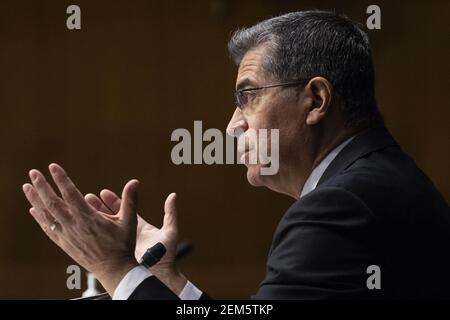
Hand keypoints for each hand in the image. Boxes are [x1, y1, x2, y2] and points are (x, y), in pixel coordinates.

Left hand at [22, 163, 138, 294]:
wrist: (113, 269)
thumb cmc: (122, 245)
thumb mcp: (129, 221)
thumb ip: (130, 200)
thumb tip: (135, 181)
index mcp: (88, 218)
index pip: (71, 194)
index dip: (61, 179)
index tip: (53, 166)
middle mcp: (74, 226)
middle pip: (53, 203)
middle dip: (42, 186)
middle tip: (33, 172)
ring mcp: (67, 235)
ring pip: (47, 215)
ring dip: (35, 200)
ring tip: (27, 187)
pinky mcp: (64, 243)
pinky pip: (48, 229)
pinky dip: (39, 218)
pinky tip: (33, 210)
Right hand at [84, 190, 186, 293]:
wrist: (159, 276)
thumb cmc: (166, 256)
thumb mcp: (170, 231)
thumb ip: (170, 213)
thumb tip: (172, 196)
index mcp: (141, 227)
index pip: (126, 210)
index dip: (114, 200)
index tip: (103, 192)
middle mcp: (130, 234)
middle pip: (113, 217)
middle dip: (100, 207)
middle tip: (89, 197)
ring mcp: (123, 244)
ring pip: (106, 228)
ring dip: (95, 218)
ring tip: (82, 208)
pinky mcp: (117, 253)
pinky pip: (104, 242)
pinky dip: (94, 234)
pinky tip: (84, 227)